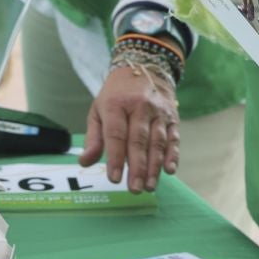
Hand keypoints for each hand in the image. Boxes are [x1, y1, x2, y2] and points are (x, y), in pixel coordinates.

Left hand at [77, 63, 180, 191]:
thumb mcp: (98, 110)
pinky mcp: (172, 117)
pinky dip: (172, 155)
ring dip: (154, 166)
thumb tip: (84, 162)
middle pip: (138, 140)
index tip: (114, 178)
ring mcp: (158, 112)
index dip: (115, 157)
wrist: (144, 69)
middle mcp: (139, 106)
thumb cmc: (116, 96)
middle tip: (134, 189)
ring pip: (157, 141)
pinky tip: (169, 170)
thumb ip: (93, 138)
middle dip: (137, 167)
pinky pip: (173, 138)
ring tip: (149, 186)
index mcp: (116, 104)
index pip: (115, 134)